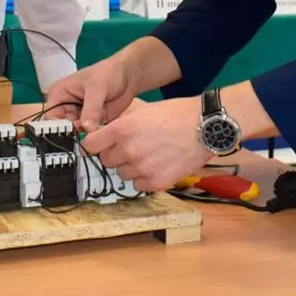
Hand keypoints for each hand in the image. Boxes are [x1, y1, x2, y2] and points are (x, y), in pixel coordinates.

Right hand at [45, 56, 136, 131]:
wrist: (129, 75)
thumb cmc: (108, 73)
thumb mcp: (97, 88)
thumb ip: (91, 109)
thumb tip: (87, 129)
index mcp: (59, 93)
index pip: (50, 116)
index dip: (57, 126)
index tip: (70, 133)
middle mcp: (66, 105)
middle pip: (62, 127)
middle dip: (73, 132)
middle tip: (87, 131)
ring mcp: (79, 114)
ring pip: (75, 132)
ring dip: (85, 133)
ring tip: (98, 124)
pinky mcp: (91, 121)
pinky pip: (88, 133)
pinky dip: (94, 133)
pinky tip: (103, 126)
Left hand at [80, 96, 212, 191]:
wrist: (204, 127)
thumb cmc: (174, 114)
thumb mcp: (141, 111)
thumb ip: (119, 124)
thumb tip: (101, 133)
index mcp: (121, 129)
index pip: (90, 145)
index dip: (93, 145)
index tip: (97, 146)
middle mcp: (128, 150)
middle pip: (106, 161)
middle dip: (115, 155)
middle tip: (133, 147)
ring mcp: (142, 168)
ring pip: (122, 174)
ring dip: (131, 167)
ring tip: (150, 155)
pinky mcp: (156, 182)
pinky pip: (138, 185)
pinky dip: (145, 178)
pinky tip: (158, 165)